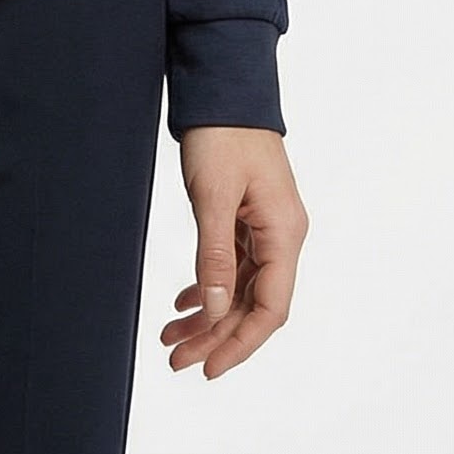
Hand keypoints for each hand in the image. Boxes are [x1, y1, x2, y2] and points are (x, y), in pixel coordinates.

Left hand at [162, 127, 307, 378]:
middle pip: (253, 304)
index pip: (270, 309)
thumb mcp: (213, 195)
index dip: (240, 343)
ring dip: (208, 315)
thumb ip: (215, 255)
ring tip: (171, 338)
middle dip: (216, 336)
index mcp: (283, 233)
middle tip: (176, 360)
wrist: (223, 86)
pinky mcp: (246, 216)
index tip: (209, 368)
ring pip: (240, 288)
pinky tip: (184, 302)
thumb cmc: (223, 133)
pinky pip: (232, 265)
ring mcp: (264, 226)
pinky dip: (209, 285)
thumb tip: (217, 311)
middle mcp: (280, 235)